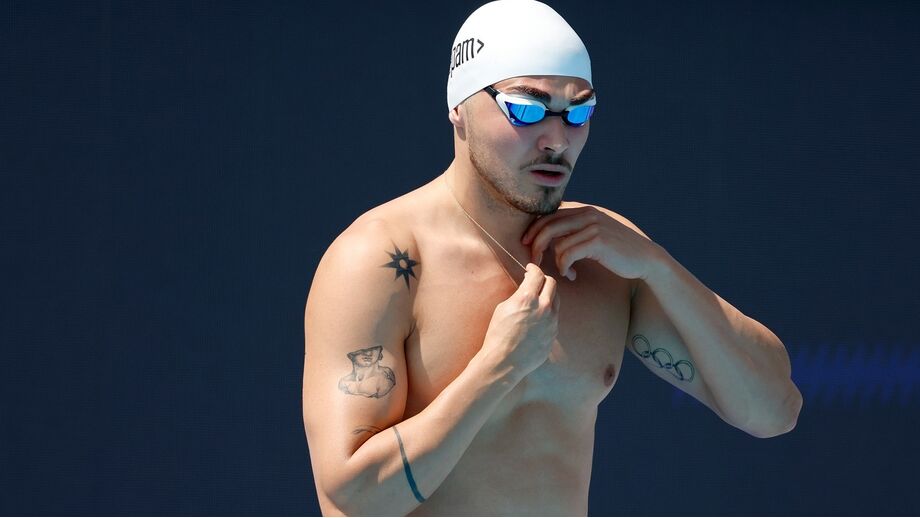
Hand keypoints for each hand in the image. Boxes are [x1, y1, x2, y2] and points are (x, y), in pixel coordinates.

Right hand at [478, 263, 559, 380]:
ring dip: (549, 295)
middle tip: (536, 281)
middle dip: (543, 279)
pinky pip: (554, 317)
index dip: (533, 268)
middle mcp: (543, 308)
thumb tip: (526, 289)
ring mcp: (551, 322)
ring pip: (556, 300)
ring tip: (538, 298)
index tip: (530, 268)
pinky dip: (548, 312)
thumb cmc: (498, 335)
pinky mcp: (553, 334)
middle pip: (552, 283)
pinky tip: (538, 317)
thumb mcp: (503, 308)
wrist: (504, 361)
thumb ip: (518, 295)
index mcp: (527, 298)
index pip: (537, 274)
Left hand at [520, 205, 662, 281]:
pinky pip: (568, 254)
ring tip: (564, 272)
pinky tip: (571, 275)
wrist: (645, 258)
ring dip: (555, 262)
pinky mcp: (598, 241)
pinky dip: (564, 267)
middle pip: (547, 226)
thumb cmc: (617, 250)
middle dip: (535, 245)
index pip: (549, 214)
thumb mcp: (595, 233)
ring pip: (556, 243)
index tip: (526, 243)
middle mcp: (587, 214)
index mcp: (584, 210)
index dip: (533, 228)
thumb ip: (576, 229)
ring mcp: (593, 226)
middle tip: (533, 262)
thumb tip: (549, 233)